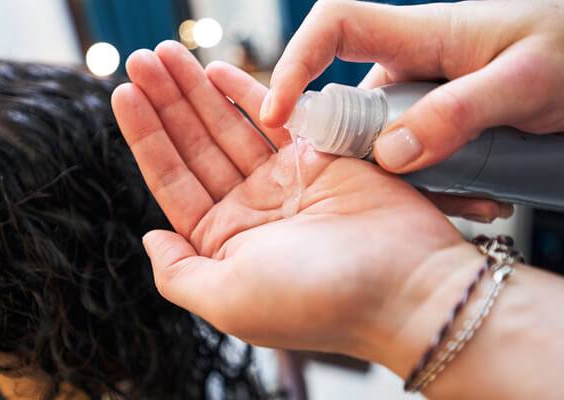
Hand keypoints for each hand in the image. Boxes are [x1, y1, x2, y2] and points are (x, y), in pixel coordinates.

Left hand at [111, 41, 476, 360]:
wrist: (406, 286)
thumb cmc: (317, 300)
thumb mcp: (228, 300)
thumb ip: (179, 273)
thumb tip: (150, 240)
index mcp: (224, 244)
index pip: (172, 182)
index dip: (145, 137)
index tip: (123, 94)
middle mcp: (250, 211)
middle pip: (196, 147)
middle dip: (167, 102)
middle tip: (140, 59)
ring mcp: (284, 183)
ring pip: (229, 127)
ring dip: (198, 91)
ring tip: (166, 55)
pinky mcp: (320, 159)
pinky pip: (277, 119)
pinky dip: (248, 93)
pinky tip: (218, 70)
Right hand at [262, 0, 563, 173]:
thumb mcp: (523, 81)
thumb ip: (457, 113)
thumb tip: (391, 154)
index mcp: (419, 35)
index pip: (334, 28)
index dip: (295, 63)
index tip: (277, 114)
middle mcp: (409, 65)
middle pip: (350, 106)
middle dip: (363, 155)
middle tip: (413, 190)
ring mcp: (420, 97)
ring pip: (385, 143)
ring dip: (416, 181)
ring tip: (474, 200)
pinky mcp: (435, 122)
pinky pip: (416, 157)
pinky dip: (438, 184)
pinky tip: (480, 198)